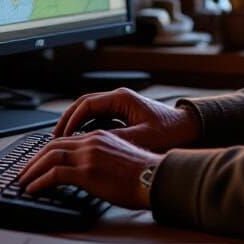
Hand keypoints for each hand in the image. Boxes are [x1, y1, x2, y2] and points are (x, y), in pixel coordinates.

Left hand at [17, 132, 156, 209]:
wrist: (155, 177)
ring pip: (49, 157)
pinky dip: (38, 181)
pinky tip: (32, 189)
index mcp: (99, 136)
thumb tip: (91, 172)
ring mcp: (87, 156)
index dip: (48, 151)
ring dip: (32, 170)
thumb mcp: (120, 158)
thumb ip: (102, 158)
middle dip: (34, 159)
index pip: (66, 140)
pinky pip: (53, 174)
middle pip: (52, 146)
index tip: (38, 162)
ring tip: (23, 181)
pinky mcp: (86, 172)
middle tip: (24, 171)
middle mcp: (91, 141)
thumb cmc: (144, 174)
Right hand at [53, 87, 201, 152]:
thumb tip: (92, 144)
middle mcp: (119, 99)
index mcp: (122, 99)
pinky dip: (87, 128)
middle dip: (67, 121)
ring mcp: (121, 106)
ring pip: (90, 111)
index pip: (86, 104)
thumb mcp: (143, 137)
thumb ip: (118, 139)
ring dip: (76, 124)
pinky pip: (99, 118)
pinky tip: (81, 143)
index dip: (70, 120)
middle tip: (54, 139)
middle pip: (84, 105)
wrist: (189, 128)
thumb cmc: (171, 131)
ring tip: (63, 142)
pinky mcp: (124, 114)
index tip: (60, 135)